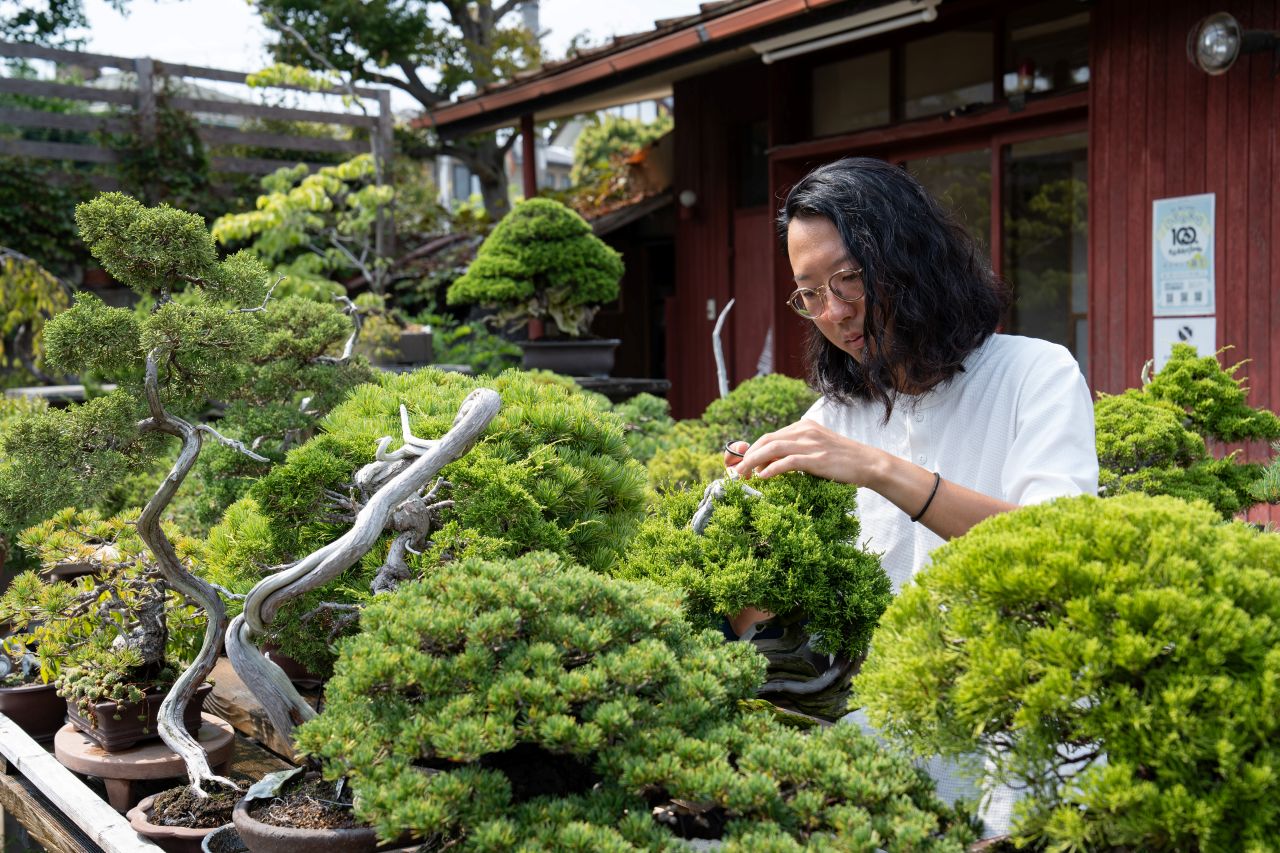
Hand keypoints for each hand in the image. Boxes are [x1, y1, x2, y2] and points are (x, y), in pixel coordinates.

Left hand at [726, 420, 888, 487]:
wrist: (868, 463)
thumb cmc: (841, 461)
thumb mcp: (816, 450)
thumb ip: (794, 452)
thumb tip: (766, 466)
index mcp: (803, 427)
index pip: (769, 436)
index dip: (750, 449)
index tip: (738, 462)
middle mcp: (805, 431)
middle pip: (766, 440)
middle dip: (747, 456)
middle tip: (734, 471)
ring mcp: (811, 444)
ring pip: (773, 449)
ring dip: (752, 462)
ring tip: (741, 475)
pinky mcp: (818, 459)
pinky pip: (789, 461)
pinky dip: (772, 469)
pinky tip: (762, 477)